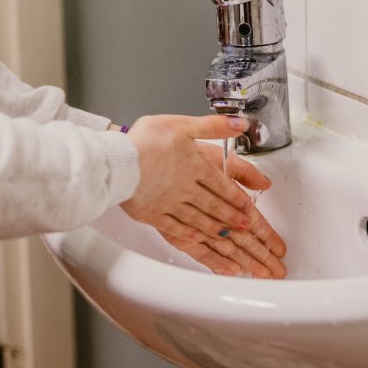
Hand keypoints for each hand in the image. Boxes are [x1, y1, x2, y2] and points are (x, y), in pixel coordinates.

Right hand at [120, 115, 287, 278]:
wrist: (117, 162)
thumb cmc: (144, 142)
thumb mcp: (182, 124)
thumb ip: (214, 126)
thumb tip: (240, 124)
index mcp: (196, 167)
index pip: (224, 186)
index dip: (239, 199)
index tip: (250, 210)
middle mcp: (187, 189)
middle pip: (216, 208)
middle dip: (235, 221)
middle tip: (248, 231)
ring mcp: (171, 205)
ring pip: (201, 221)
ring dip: (218, 232)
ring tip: (231, 240)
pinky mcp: (154, 215)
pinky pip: (177, 230)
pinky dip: (191, 238)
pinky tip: (198, 243)